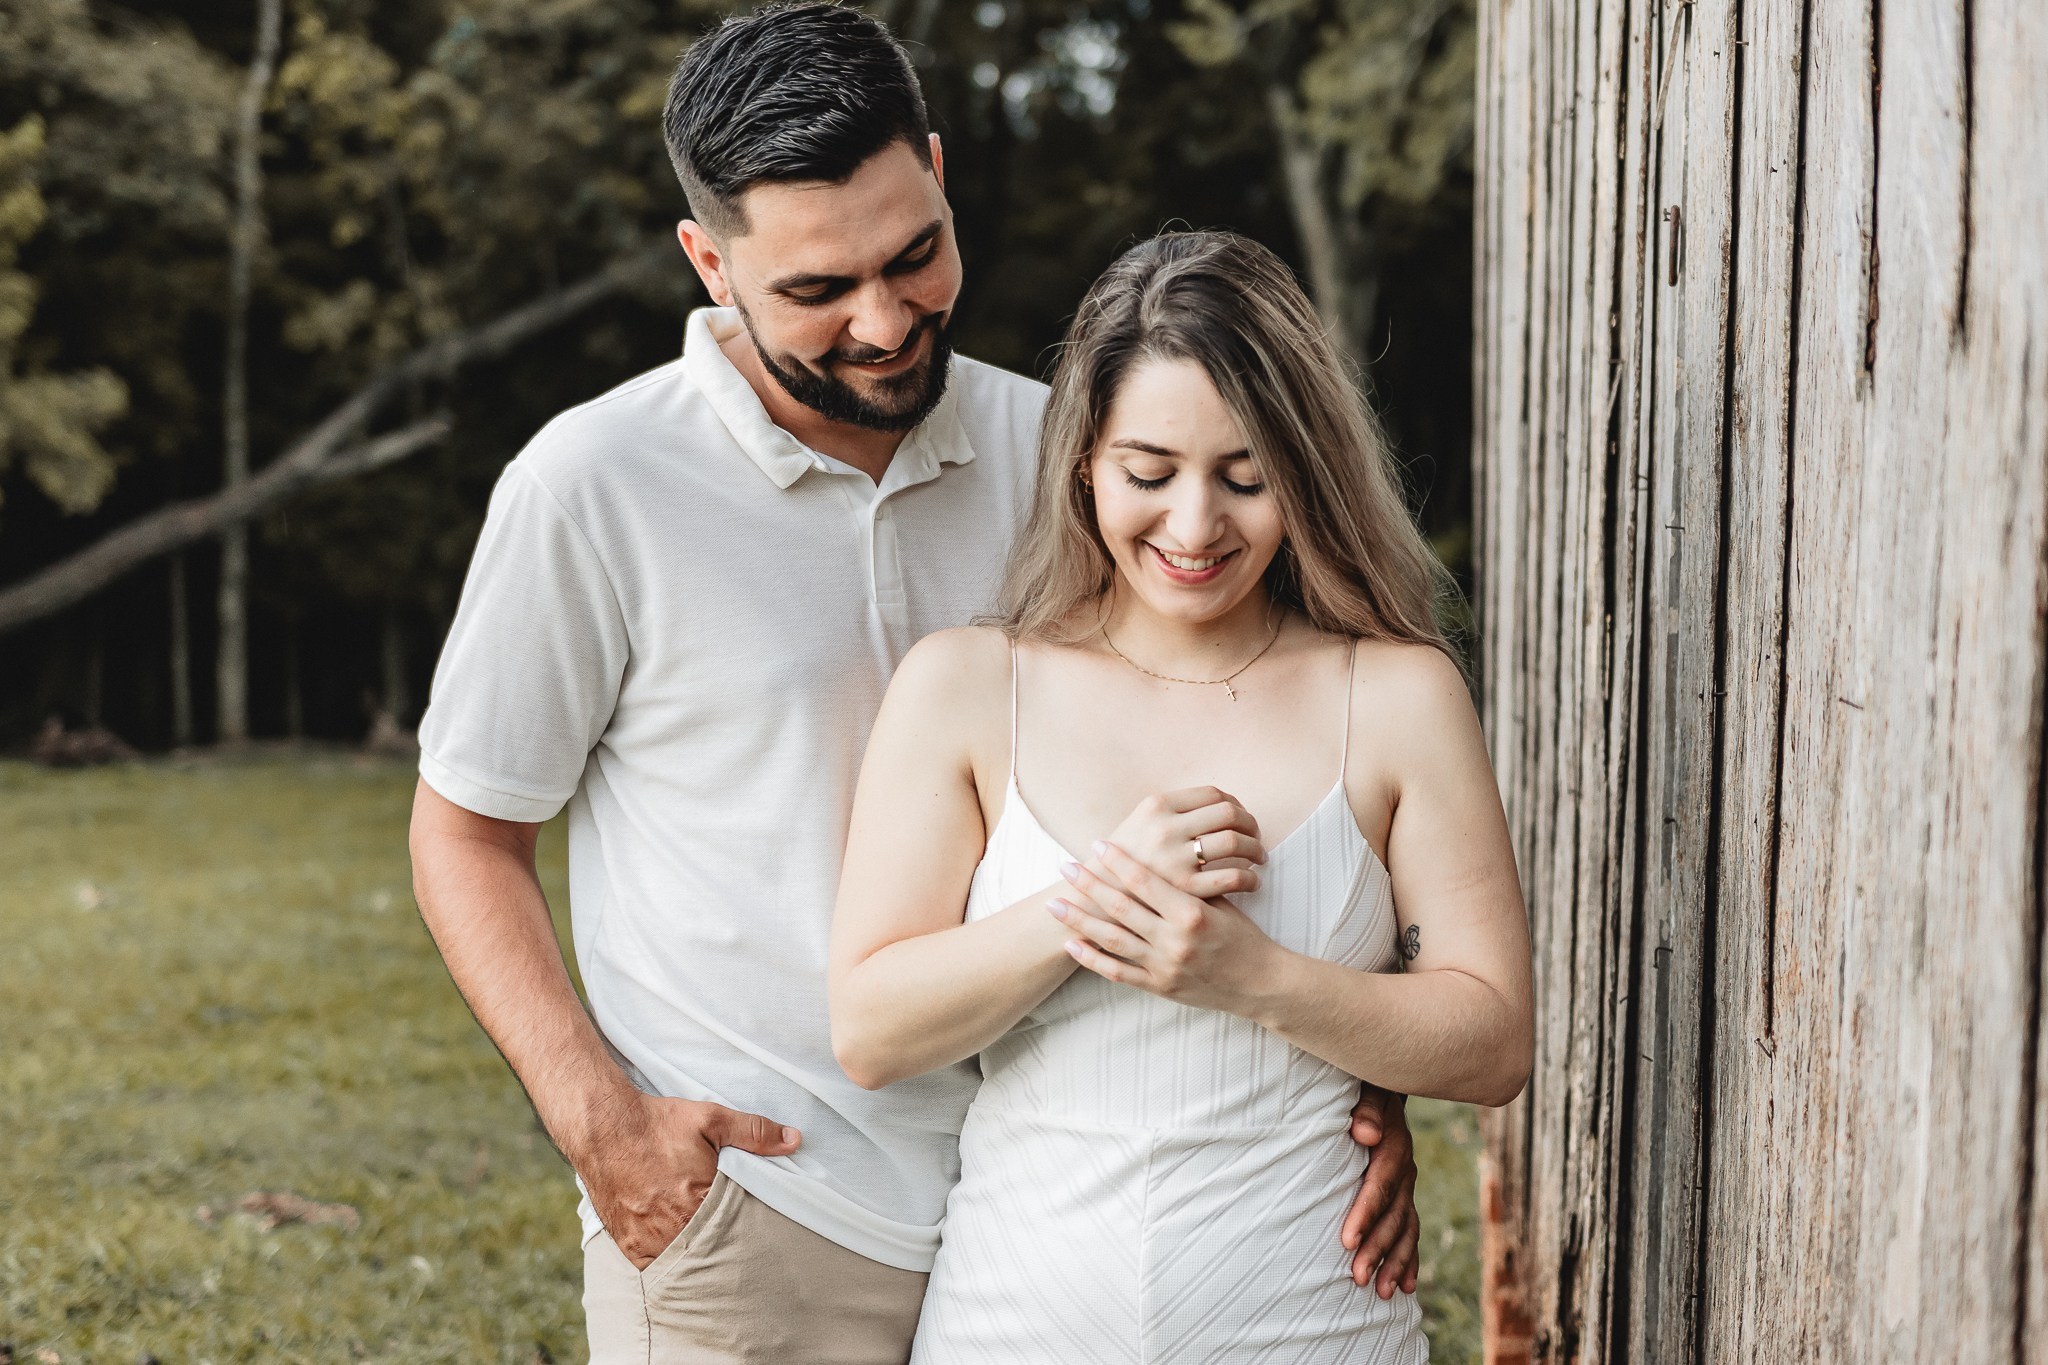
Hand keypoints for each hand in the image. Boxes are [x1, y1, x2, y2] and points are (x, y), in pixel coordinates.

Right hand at [571, 1087, 798, 1269]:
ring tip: (709, 1247)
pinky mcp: (628, 1245)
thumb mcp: (711, 1119)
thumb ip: (755, 1132)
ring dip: (696, 1256)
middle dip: (723, 1247)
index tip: (755, 1230)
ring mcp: (647, 1240)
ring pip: (682, 1262)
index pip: (737, 1231)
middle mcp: (673, 1228)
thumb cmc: (658, 1123)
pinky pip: (654, 1267)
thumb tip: (795, 1140)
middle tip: (735, 1243)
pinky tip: (680, 1249)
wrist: (603, 1127)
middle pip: (711, 1251)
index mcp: (699, 1202)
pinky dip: (668, 1260)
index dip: (747, 1231)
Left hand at [1049, 840, 1282, 1014]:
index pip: (1145, 881)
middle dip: (1089, 885)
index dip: (1118, 861)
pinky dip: (1092, 959)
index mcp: (1192, 913)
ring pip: (1112, 940)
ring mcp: (1164, 966)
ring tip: (1054, 905)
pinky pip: (1118, 973)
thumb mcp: (1221, 904)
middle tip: (1065, 867)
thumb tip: (1154, 858)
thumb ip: (1188, 886)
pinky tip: (1071, 945)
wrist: (1260, 983)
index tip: (1097, 844)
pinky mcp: (1159, 988)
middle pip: (1121, 907)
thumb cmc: (1243, 937)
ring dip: (1079, 920)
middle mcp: (1175, 940)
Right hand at [1102, 788, 1266, 898]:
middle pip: (1229, 814)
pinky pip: (1232, 877)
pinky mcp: (1185, 889)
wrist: (1098, 898)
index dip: (1236, 803)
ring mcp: (1175, 858)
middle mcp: (1166, 828)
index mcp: (1156, 806)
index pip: (1213, 794)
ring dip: (1256, 849)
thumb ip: (1175, 811)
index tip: (1242, 816)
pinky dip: (1250, 877)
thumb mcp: (1141, 823)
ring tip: (1259, 858)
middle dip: (1251, 824)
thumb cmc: (1126, 861)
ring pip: (1235, 842)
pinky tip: (1252, 881)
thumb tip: (1224, 805)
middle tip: (1256, 836)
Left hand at [1341, 1086, 1420, 1296]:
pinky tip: (1406, 1286)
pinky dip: (1409, 1259)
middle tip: (1358, 1277)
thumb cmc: (1362, 1088)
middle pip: (1394, 1215)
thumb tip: (1365, 1133)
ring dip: (1394, 1262)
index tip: (1347, 1240)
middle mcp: (1405, 1169)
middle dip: (1377, 1248)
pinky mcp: (1404, 1195)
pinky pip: (1411, 1230)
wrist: (1380, 1085)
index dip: (1365, 1212)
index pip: (1380, 1184)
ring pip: (1405, 1229)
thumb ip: (1367, 1109)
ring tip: (1381, 1292)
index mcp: (1394, 1145)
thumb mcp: (1366, 1090)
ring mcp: (1407, 1185)